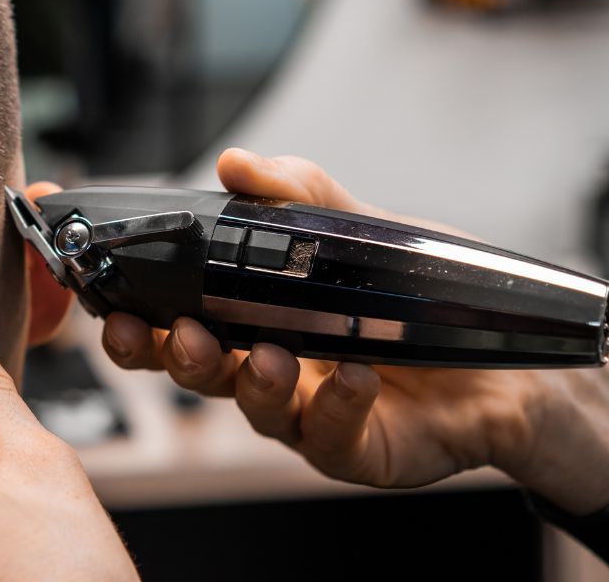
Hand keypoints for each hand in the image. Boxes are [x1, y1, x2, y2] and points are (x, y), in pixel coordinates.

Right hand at [102, 148, 608, 514]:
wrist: (502, 348)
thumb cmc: (417, 294)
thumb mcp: (359, 230)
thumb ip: (297, 195)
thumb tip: (236, 164)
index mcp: (252, 317)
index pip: (173, 322)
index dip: (134, 321)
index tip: (111, 306)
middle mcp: (268, 367)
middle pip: (195, 372)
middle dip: (172, 357)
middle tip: (177, 335)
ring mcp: (307, 413)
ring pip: (254, 409)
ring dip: (252, 383)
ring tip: (272, 358)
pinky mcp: (356, 449)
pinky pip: (333, 437)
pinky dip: (339, 405)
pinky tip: (358, 375)